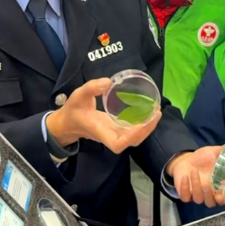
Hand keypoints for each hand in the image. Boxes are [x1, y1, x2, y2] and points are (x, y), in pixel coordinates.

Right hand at [45, 78, 161, 152]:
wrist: (67, 123)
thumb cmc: (73, 110)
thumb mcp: (78, 95)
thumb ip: (92, 88)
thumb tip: (109, 81)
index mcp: (100, 131)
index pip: (118, 144)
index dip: (131, 137)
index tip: (141, 124)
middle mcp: (109, 136)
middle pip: (132, 142)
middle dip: (146, 130)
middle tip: (156, 112)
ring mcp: (114, 134)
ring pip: (134, 138)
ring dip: (147, 128)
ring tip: (157, 112)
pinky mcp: (116, 130)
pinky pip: (132, 131)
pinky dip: (142, 124)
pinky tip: (149, 113)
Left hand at [166, 146, 224, 207]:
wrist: (186, 159)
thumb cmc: (203, 158)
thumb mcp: (214, 152)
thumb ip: (224, 151)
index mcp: (217, 186)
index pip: (222, 199)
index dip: (221, 200)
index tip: (219, 195)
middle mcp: (207, 193)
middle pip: (210, 203)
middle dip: (208, 194)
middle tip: (205, 183)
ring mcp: (196, 194)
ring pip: (198, 199)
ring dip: (196, 185)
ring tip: (193, 171)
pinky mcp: (185, 194)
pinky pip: (185, 197)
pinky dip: (184, 188)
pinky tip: (185, 177)